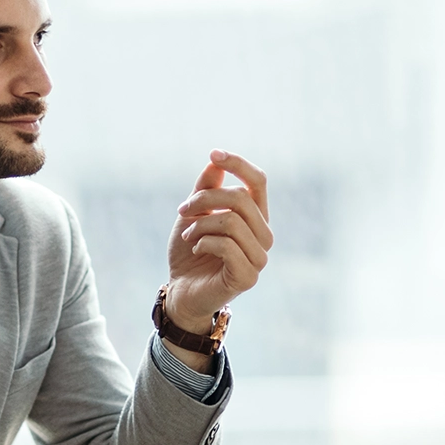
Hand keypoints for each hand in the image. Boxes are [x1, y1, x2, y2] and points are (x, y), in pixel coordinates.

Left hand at [162, 150, 271, 349]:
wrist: (181, 291)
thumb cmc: (189, 252)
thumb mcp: (193, 214)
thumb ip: (206, 189)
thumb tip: (215, 162)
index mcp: (255, 218)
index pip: (258, 182)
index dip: (239, 164)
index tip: (214, 153)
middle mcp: (264, 236)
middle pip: (242, 198)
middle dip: (206, 198)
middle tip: (183, 209)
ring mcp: (259, 258)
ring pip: (233, 221)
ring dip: (202, 223)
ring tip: (189, 235)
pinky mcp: (248, 277)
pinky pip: (227, 246)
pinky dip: (204, 242)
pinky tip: (195, 248)